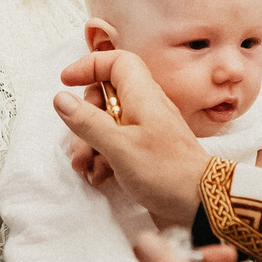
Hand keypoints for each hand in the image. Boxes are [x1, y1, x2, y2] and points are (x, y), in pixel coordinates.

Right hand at [53, 50, 209, 226]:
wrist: (200, 201)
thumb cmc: (164, 171)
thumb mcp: (118, 146)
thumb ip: (88, 121)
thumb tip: (61, 99)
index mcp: (142, 95)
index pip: (116, 61)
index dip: (89, 65)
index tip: (66, 82)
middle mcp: (144, 106)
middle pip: (104, 96)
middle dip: (83, 119)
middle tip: (78, 143)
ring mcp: (145, 128)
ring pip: (107, 123)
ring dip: (90, 144)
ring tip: (85, 168)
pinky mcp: (146, 149)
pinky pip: (117, 144)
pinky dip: (104, 158)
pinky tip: (100, 177)